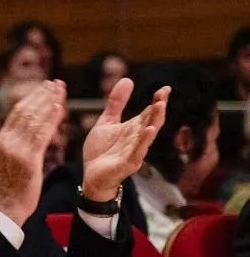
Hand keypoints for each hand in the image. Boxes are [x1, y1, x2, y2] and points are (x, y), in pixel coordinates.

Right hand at [0, 80, 65, 224]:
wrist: (8, 205)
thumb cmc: (13, 185)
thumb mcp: (9, 159)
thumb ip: (16, 142)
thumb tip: (25, 128)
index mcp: (2, 140)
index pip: (17, 113)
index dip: (31, 97)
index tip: (44, 86)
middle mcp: (7, 142)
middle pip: (25, 111)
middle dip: (41, 95)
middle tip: (55, 82)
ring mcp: (17, 150)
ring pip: (33, 120)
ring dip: (48, 102)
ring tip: (60, 90)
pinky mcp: (29, 159)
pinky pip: (41, 135)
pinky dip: (50, 119)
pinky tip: (59, 108)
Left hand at [81, 77, 164, 201]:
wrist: (91, 177)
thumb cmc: (101, 151)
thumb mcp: (106, 122)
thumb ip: (116, 103)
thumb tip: (128, 79)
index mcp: (133, 129)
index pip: (148, 113)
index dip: (157, 101)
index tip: (165, 88)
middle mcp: (137, 139)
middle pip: (151, 121)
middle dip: (158, 109)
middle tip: (163, 94)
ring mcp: (134, 152)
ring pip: (147, 135)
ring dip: (154, 121)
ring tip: (160, 106)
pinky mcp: (127, 163)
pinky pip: (137, 151)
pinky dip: (143, 141)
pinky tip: (148, 130)